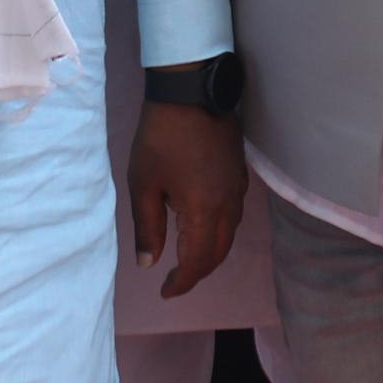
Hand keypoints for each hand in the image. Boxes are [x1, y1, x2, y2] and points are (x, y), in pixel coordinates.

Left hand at [129, 98, 247, 299]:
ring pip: (230, 233)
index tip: (165, 291)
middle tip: (176, 280)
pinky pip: (234, 213)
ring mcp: (237, 187)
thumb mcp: (143, 185)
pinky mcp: (239, 172)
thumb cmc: (160, 139)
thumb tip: (148, 264)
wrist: (190, 91)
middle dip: (198, 271)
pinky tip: (205, 225)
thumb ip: (148, 228)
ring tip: (188, 258)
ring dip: (211, 252)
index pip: (198, 260)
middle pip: (219, 251)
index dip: (183, 281)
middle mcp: (228, 204)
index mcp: (203, 211)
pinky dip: (221, 230)